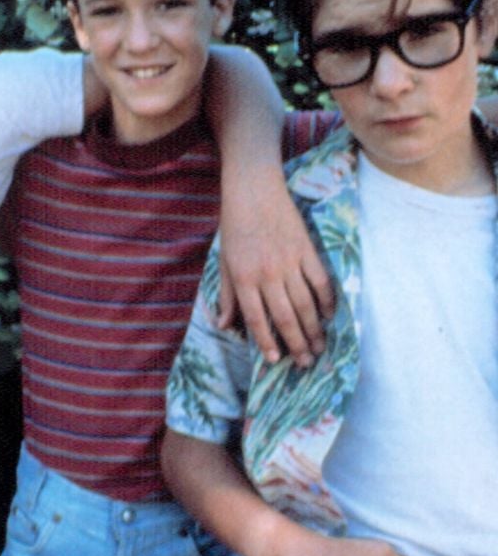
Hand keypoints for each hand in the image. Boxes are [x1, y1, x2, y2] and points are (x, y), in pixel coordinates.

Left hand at [218, 166, 333, 366]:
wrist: (254, 192)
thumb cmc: (235, 228)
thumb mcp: (224, 262)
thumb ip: (228, 295)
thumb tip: (224, 325)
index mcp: (244, 277)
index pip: (256, 318)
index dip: (266, 341)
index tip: (275, 360)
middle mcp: (268, 274)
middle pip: (285, 316)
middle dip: (297, 344)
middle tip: (306, 363)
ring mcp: (290, 262)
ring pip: (306, 304)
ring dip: (315, 329)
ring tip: (321, 348)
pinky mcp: (307, 250)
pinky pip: (321, 281)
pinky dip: (327, 301)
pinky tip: (330, 316)